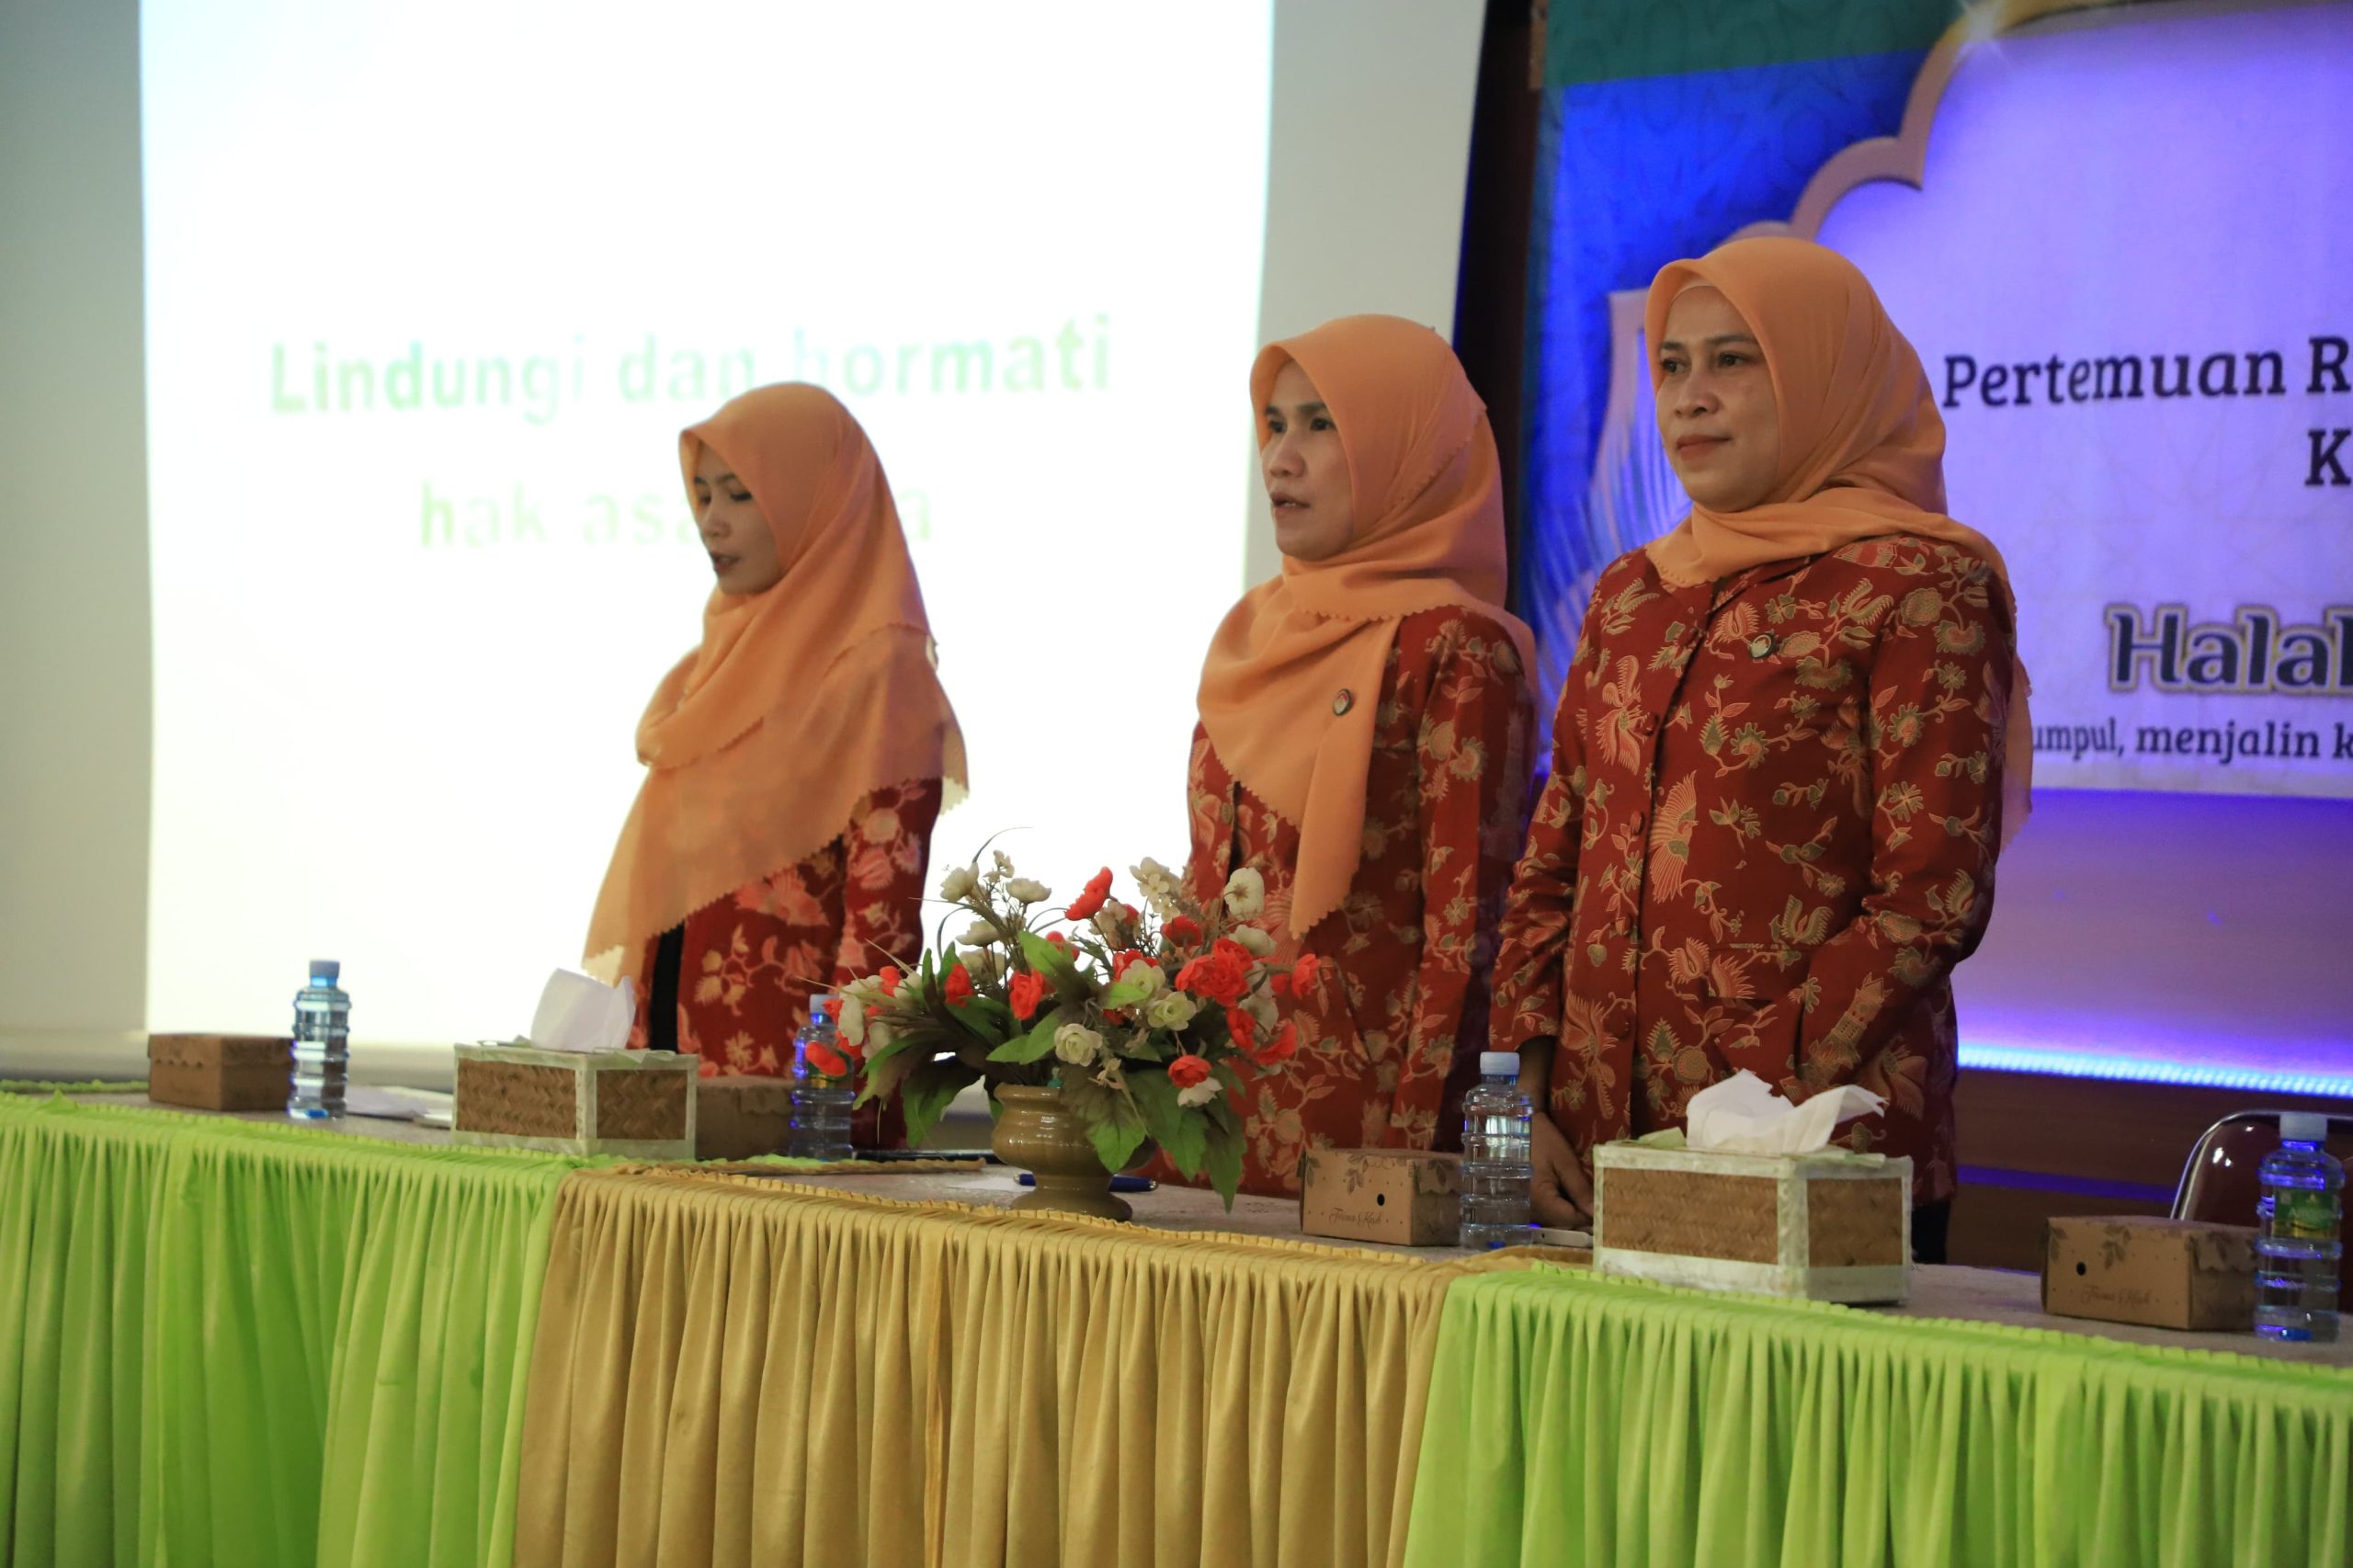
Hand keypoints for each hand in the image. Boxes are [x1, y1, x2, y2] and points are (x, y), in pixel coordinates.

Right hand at [1528, 1108, 1592, 1228]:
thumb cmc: (1542, 1140)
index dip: (1591, 1214)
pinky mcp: (1526, 1203)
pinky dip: (1560, 1204)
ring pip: (1557, 1218)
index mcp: (1540, 1199)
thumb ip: (1580, 1189)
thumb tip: (1597, 1212)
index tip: (1603, 1203)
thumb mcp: (1565, 1162)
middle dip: (1582, 1211)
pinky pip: (1548, 1212)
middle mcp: (1531, 1209)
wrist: (1517, 1128)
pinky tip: (1566, 1190)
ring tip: (1580, 1188)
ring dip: (1572, 1208)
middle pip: (1564, 1222)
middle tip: (1594, 1193)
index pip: (1572, 1219)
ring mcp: (1527, 1208)